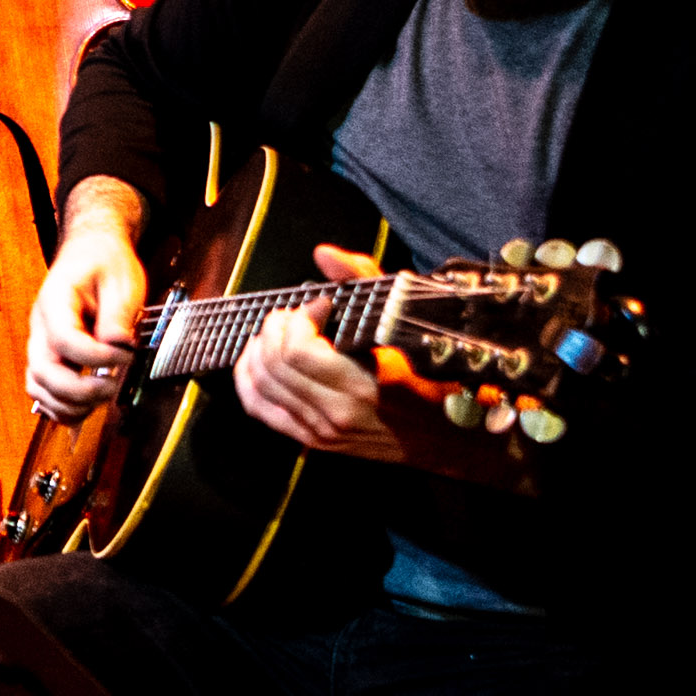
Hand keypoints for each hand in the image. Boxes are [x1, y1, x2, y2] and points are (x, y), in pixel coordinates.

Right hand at [26, 214, 149, 422]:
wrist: (90, 250)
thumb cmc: (104, 261)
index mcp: (55, 301)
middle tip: (112, 387)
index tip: (126, 356)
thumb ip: (117, 314)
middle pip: (43, 372)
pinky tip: (86, 406)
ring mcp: (41, 344)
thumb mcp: (121, 279)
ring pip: (38, 388)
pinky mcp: (49, 357)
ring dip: (68, 404)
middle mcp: (41, 326)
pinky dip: (61, 407)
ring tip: (101, 398)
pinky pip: (43, 391)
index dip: (97, 357)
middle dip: (79, 391)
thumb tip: (117, 346)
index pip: (65, 340)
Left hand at [231, 243, 508, 477]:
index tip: (321, 305)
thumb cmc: (432, 374)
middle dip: (276, 327)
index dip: (301, 317)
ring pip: (261, 384)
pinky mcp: (312, 441)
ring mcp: (321, 431)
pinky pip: (259, 408)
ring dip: (259, 349)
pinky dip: (248, 379)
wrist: (447, 437)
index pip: (300, 350)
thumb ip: (364, 282)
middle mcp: (337, 413)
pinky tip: (257, 358)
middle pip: (275, 363)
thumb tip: (323, 254)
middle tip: (294, 315)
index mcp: (364, 385)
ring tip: (277, 332)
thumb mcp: (404, 322)